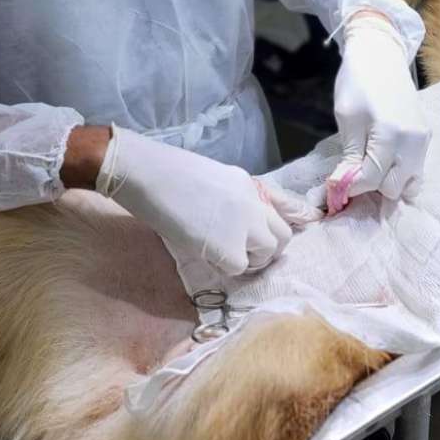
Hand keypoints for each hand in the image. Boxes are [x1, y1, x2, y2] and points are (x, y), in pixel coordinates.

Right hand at [95, 125, 292, 276]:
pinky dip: (226, 267)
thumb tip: (238, 220)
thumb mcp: (211, 179)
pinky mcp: (228, 246)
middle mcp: (254, 203)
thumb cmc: (166, 173)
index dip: (293, 221)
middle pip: (283, 236)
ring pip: (267, 253)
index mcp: (248, 184)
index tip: (294, 230)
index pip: (288, 205)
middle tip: (245, 251)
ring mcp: (244, 224)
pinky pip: (239, 267)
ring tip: (224, 253)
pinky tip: (208, 255)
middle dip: (267, 248)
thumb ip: (234, 198)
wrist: (145, 172)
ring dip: (249, 259)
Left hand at [329, 13, 430, 211]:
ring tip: (369, 168)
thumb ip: (350, 155)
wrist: (381, 55)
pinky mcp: (427, 137)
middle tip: (353, 172)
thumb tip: (344, 186)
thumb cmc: (358, 82)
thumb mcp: (347, 117)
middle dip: (371, 186)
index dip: (351, 186)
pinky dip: (400, 173)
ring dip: (388, 183)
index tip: (336, 183)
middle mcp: (413, 142)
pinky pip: (416, 170)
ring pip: (409, 184)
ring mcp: (423, 140)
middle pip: (393, 188)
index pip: (372, 178)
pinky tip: (383, 161)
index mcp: (391, 134)